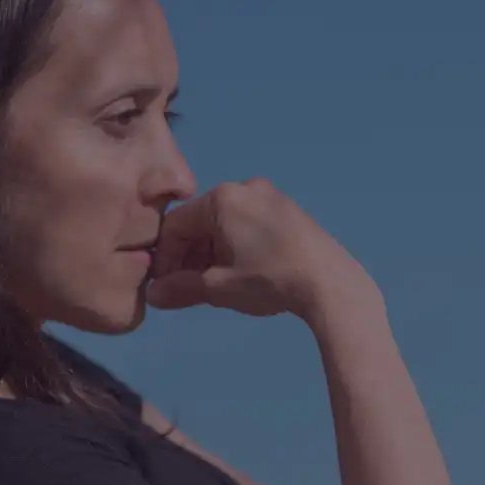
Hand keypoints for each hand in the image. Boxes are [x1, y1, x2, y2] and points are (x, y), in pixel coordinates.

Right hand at [145, 177, 379, 316]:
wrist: (330, 284)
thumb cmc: (269, 280)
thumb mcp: (219, 287)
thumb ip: (182, 288)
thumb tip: (154, 296)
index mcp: (222, 198)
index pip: (175, 226)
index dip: (165, 259)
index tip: (164, 287)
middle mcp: (245, 188)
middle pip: (202, 223)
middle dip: (190, 257)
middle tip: (188, 290)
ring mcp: (272, 198)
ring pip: (226, 226)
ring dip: (213, 254)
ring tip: (215, 287)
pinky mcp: (290, 212)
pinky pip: (250, 226)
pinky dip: (237, 248)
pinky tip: (242, 274)